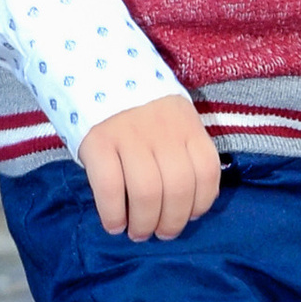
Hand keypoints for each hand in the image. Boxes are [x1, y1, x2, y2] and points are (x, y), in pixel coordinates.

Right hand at [78, 95, 222, 240]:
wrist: (94, 68)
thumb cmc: (138, 104)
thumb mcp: (171, 118)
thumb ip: (181, 149)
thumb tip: (185, 203)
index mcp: (186, 124)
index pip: (206, 171)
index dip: (201, 202)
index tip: (188, 217)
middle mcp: (163, 130)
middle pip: (177, 188)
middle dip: (171, 222)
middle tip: (159, 233)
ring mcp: (130, 134)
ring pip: (146, 192)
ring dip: (143, 223)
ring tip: (137, 232)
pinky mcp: (98, 141)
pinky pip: (110, 187)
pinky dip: (113, 213)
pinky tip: (114, 224)